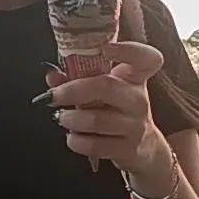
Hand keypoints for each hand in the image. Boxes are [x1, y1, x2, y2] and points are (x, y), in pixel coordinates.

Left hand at [43, 41, 170, 175]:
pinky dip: (77, 141)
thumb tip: (52, 76)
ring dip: (71, 119)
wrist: (143, 146)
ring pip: (97, 119)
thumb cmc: (117, 109)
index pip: (146, 58)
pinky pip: (96, 145)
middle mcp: (138, 99)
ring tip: (62, 118)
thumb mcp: (105, 90)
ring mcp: (136, 125)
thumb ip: (78, 78)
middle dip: (73, 90)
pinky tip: (72, 137)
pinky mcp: (128, 149)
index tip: (105, 49)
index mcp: (135, 77)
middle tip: (54, 96)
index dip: (127, 50)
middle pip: (107, 86)